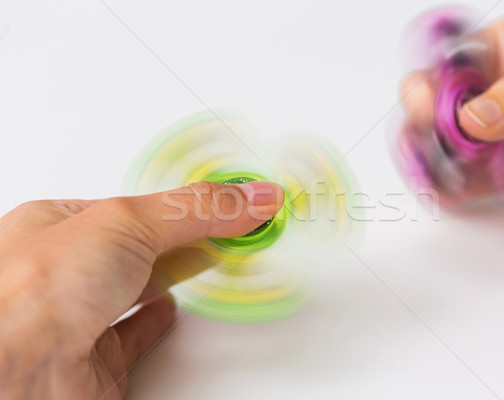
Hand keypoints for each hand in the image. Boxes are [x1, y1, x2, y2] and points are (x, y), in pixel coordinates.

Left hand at [0, 180, 283, 398]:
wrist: (15, 371)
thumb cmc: (33, 290)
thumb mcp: (126, 221)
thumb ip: (197, 209)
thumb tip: (252, 196)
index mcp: (58, 224)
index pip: (136, 207)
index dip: (183, 204)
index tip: (223, 201)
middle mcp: (65, 272)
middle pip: (139, 247)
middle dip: (182, 238)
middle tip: (224, 227)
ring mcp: (79, 317)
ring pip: (135, 288)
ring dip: (170, 276)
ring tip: (201, 261)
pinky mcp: (96, 360)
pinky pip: (132, 335)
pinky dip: (155, 321)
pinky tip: (167, 310)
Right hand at [402, 16, 503, 206]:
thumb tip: (476, 114)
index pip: (448, 61)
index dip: (431, 82)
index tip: (434, 106)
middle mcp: (489, 93)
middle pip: (431, 104)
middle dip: (425, 123)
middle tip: (442, 138)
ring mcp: (490, 135)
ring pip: (437, 144)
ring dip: (429, 158)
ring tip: (441, 170)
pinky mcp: (498, 172)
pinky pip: (460, 179)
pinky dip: (446, 188)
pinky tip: (448, 191)